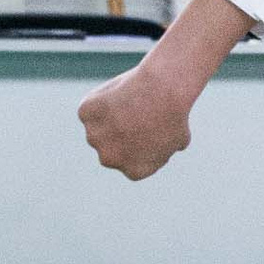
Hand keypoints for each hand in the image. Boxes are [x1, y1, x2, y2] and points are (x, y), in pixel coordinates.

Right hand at [81, 66, 193, 180]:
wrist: (162, 91)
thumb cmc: (174, 114)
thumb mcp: (178, 140)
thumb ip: (161, 149)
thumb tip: (156, 148)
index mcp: (134, 172)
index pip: (131, 160)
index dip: (138, 142)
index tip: (147, 127)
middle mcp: (110, 159)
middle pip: (110, 146)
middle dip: (119, 132)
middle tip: (135, 112)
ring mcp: (94, 137)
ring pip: (98, 127)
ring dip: (108, 116)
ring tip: (130, 101)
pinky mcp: (85, 114)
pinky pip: (91, 107)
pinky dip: (100, 99)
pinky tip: (119, 91)